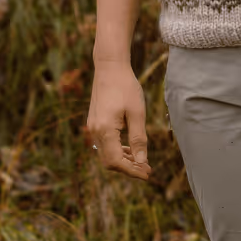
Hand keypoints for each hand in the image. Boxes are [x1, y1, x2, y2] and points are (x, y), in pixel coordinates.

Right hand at [85, 58, 151, 179]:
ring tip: (142, 161)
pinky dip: (117, 150)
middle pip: (109, 161)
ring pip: (106, 153)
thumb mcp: (137, 113)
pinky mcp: (95, 122)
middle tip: (147, 169)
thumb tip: (141, 162)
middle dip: (128, 168)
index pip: (116, 161)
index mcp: (104, 130)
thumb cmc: (126, 87)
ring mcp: (92, 127)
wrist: (110, 67)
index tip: (147, 173)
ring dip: (123, 160)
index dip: (132, 171)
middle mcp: (94, 131)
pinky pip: (104, 144)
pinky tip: (130, 149)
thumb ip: (138, 139)